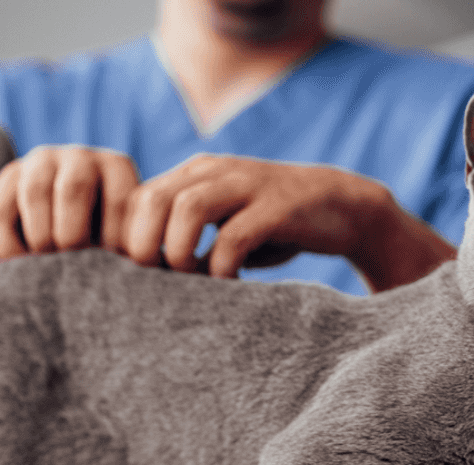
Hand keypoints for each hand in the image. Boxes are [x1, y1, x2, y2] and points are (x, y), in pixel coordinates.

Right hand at [0, 146, 138, 258]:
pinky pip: (0, 212)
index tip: (110, 266)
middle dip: (72, 236)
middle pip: (73, 189)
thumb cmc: (107, 244)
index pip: (119, 201)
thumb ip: (128, 249)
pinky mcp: (9, 176)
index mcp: (118, 167)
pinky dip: (10, 246)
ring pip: (35, 194)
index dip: (114, 242)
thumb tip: (132, 264)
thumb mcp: (125, 242)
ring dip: (42, 239)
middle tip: (74, 266)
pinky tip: (22, 264)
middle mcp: (80, 156)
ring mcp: (42, 161)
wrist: (68, 233)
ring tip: (51, 267)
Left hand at [118, 154, 448, 283]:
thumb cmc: (276, 226)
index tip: (138, 274)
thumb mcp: (226, 221)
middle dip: (145, 243)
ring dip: (179, 250)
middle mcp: (216, 171)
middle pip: (154, 197)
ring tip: (189, 280)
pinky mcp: (279, 207)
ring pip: (188, 207)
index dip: (129, 237)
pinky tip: (229, 284)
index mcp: (196, 173)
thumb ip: (189, 235)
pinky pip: (235, 236)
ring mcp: (248, 185)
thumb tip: (146, 277)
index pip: (138, 196)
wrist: (344, 206)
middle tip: (155, 279)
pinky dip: (223, 266)